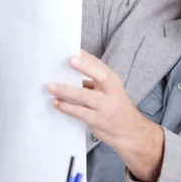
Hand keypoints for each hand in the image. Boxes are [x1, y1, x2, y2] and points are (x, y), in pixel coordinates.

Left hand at [47, 50, 164, 181]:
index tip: (74, 50)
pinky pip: (78, 112)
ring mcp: (104, 107)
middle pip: (99, 76)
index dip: (87, 58)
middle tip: (69, 60)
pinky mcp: (97, 120)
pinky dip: (66, 107)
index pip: (100, 66)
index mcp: (113, 81)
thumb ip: (93, 82)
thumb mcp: (109, 91)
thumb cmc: (116, 108)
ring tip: (50, 86)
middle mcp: (111, 92)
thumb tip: (68, 72)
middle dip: (84, 67)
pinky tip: (56, 102)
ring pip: (83, 96)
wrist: (130, 131)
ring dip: (65, 90)